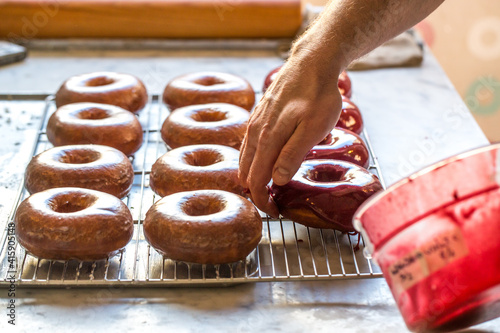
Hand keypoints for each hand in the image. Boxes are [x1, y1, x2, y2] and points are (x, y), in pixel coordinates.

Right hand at [238, 56, 342, 216]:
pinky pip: (248, 146)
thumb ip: (293, 154)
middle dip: (256, 193)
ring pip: (245, 160)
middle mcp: (255, 133)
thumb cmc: (318, 95)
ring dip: (254, 178)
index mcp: (268, 139)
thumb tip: (276, 180)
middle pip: (246, 173)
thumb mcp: (314, 128)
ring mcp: (254, 124)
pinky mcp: (258, 118)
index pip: (256, 180)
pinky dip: (253, 162)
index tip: (275, 213)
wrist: (311, 63)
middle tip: (275, 205)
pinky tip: (265, 164)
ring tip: (270, 189)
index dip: (262, 201)